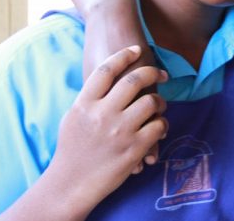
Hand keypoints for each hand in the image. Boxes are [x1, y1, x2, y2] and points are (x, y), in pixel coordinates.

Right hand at [47, 46, 168, 209]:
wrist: (71, 184)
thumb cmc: (72, 150)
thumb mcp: (74, 118)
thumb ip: (90, 98)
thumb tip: (109, 78)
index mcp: (84, 104)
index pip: (107, 70)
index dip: (123, 55)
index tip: (137, 49)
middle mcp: (102, 114)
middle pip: (134, 80)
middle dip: (152, 72)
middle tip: (161, 73)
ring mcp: (119, 131)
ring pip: (151, 101)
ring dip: (160, 102)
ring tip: (159, 107)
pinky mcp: (134, 148)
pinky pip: (159, 126)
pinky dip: (162, 125)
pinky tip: (158, 128)